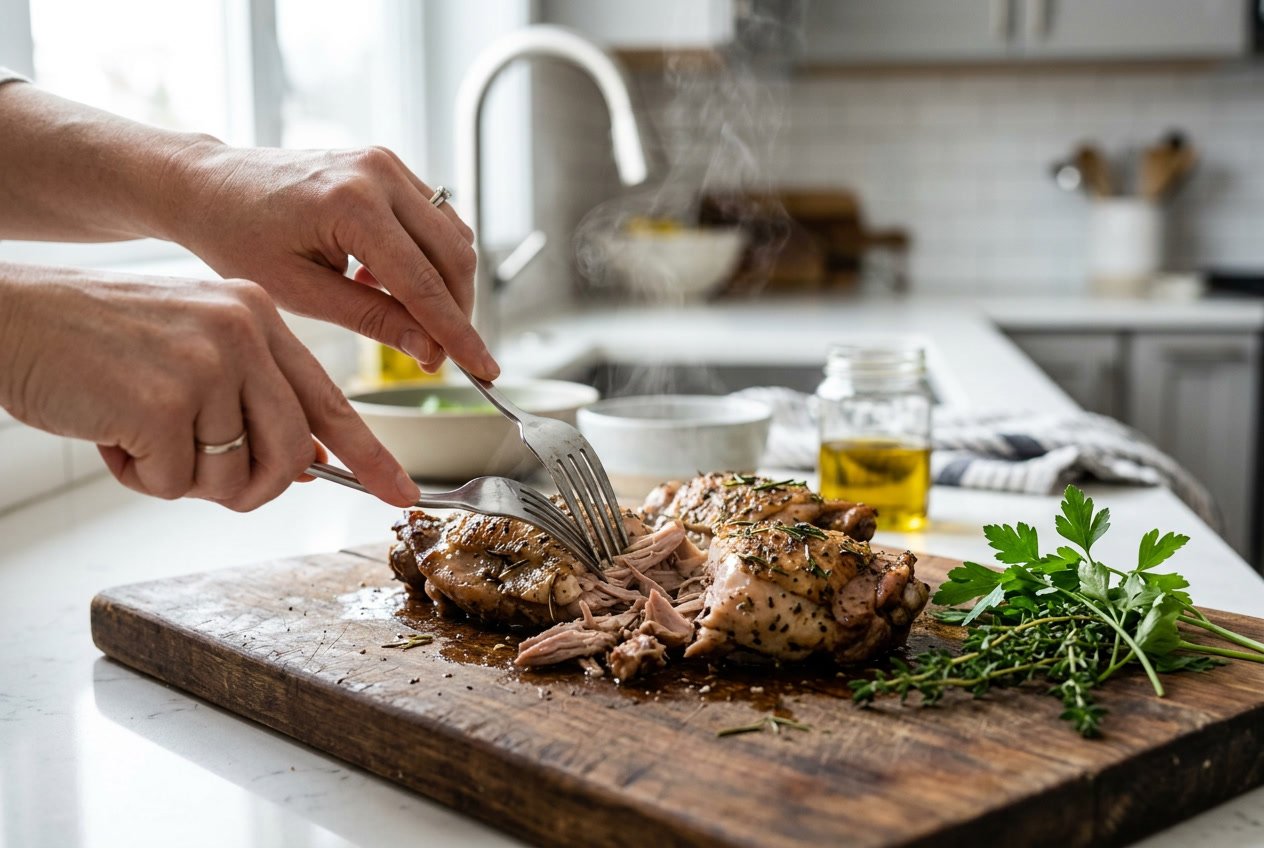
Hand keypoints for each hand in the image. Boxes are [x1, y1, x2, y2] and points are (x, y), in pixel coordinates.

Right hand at [0, 264, 420, 510]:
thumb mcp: (192, 348)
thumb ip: (252, 396)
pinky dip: (139, 476)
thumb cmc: (98, 341)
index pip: (329, 401)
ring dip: (182, 477)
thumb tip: (306, 464)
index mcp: (258, 316)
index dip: (369, 457)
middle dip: (253, 487)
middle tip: (203, 477)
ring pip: (232, 477)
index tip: (400, 494)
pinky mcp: (163, 401)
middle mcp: (243, 332)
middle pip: (290, 455)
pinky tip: (111, 434)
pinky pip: (174, 484)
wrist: (12, 319)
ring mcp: (207, 364)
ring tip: (139, 431)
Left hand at [163, 143, 497, 379]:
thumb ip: (372, 320)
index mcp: (351, 206)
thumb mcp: (301, 294)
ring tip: (399, 313)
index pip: (425, 284)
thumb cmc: (239, 239)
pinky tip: (387, 280)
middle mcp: (378, 174)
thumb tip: (430, 351)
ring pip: (454, 237)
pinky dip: (428, 258)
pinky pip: (435, 219)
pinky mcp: (389, 165)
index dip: (459, 333)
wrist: (211, 187)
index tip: (485, 368)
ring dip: (444, 286)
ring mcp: (387, 163)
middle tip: (438, 355)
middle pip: (454, 257)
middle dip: (457, 312)